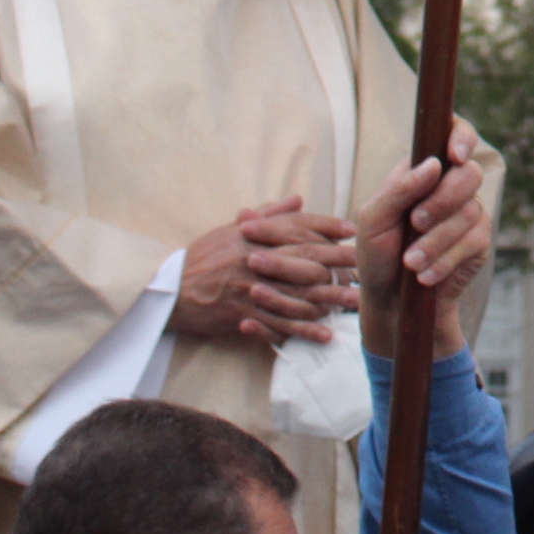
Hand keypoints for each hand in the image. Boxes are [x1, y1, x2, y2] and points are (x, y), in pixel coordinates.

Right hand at [173, 196, 356, 343]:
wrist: (168, 291)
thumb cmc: (202, 257)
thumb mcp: (230, 229)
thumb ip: (267, 215)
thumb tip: (297, 199)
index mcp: (253, 235)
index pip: (297, 227)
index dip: (327, 227)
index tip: (351, 230)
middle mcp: (255, 259)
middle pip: (306, 259)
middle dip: (338, 263)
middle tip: (365, 266)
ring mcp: (250, 289)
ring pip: (297, 294)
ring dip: (328, 300)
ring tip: (354, 303)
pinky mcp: (243, 315)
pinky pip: (278, 324)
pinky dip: (302, 331)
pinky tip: (324, 334)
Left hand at [355, 119, 490, 358]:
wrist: (389, 300)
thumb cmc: (376, 254)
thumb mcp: (372, 220)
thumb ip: (398, 190)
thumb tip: (433, 165)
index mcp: (424, 171)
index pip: (453, 135)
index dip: (462, 137)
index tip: (454, 156)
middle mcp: (450, 187)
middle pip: (469, 174)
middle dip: (442, 200)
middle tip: (415, 222)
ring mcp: (468, 213)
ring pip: (469, 212)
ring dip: (436, 241)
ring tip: (410, 263)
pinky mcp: (478, 243)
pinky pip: (473, 242)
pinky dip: (445, 260)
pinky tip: (425, 275)